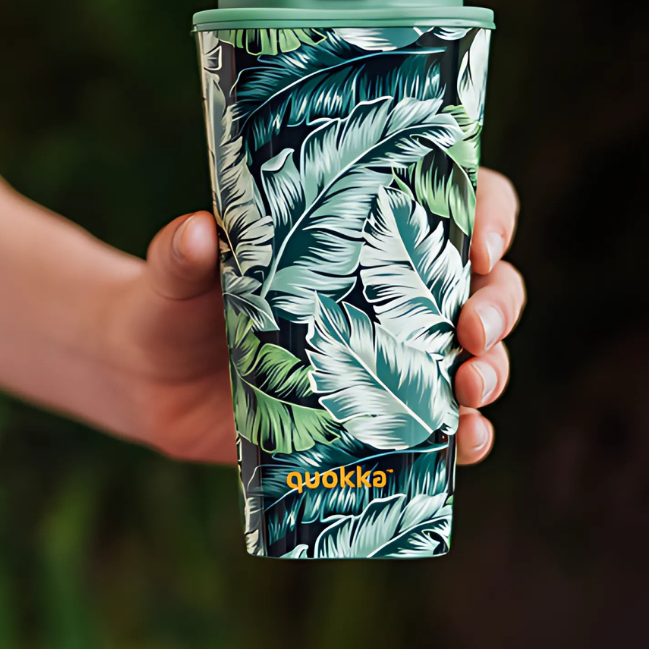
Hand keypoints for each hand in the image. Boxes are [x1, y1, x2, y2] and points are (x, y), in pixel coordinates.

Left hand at [112, 167, 523, 465]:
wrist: (151, 381)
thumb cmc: (172, 303)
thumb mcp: (174, 272)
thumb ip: (182, 254)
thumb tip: (199, 234)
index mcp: (356, 233)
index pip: (449, 205)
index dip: (488, 214)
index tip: (481, 242)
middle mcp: (385, 291)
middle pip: (483, 285)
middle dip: (497, 306)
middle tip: (474, 330)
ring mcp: (386, 356)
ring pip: (473, 357)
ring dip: (491, 373)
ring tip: (472, 392)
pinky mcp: (373, 416)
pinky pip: (439, 427)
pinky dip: (463, 437)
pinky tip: (463, 443)